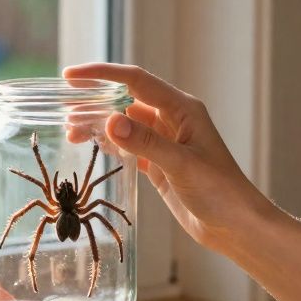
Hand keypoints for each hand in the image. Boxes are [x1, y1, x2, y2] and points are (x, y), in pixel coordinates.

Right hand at [64, 62, 274, 253]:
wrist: (236, 226)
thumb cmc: (220, 192)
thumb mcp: (181, 166)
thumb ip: (146, 143)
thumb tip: (109, 120)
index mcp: (183, 108)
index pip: (135, 80)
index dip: (102, 74)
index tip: (70, 77)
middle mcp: (173, 119)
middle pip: (126, 99)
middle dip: (95, 101)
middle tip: (64, 110)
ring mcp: (166, 141)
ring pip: (125, 123)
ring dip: (99, 124)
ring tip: (71, 131)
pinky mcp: (160, 163)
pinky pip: (129, 145)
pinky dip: (110, 143)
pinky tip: (92, 146)